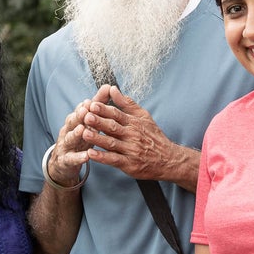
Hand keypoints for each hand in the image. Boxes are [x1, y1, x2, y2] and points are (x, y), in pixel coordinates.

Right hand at [46, 86, 111, 186]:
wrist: (64, 162)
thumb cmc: (80, 137)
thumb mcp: (88, 121)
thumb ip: (98, 105)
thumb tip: (109, 86)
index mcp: (74, 120)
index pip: (79, 111)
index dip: (84, 107)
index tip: (91, 101)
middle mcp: (68, 130)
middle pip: (72, 121)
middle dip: (78, 116)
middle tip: (86, 110)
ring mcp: (65, 145)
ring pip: (69, 138)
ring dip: (75, 134)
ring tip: (83, 129)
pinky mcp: (66, 160)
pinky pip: (71, 159)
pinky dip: (79, 157)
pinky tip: (87, 156)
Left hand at [81, 85, 197, 188]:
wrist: (168, 160)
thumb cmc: (153, 137)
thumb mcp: (143, 117)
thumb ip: (127, 103)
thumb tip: (113, 89)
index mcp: (133, 123)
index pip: (117, 114)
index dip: (104, 109)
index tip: (92, 104)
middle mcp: (132, 135)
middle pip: (113, 127)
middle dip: (98, 121)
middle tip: (86, 115)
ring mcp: (130, 150)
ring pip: (111, 143)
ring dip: (97, 138)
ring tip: (84, 133)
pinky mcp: (129, 164)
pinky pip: (114, 160)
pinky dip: (102, 157)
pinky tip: (91, 154)